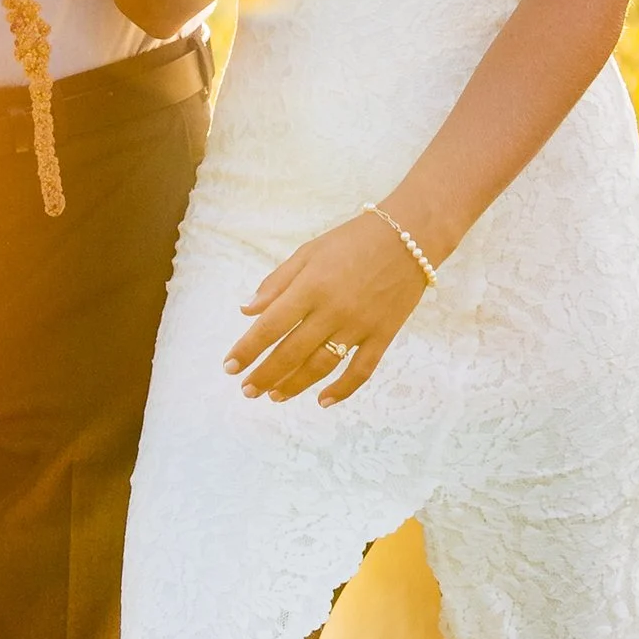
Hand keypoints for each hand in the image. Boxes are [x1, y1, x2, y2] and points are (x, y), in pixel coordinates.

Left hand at [224, 209, 434, 405]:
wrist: (409, 236)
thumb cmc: (353, 240)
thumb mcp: (309, 251)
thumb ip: (277, 282)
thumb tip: (247, 310)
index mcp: (311, 286)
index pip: (270, 326)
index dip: (247, 349)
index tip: (229, 366)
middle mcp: (333, 310)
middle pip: (292, 352)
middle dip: (265, 375)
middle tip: (247, 390)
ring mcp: (360, 326)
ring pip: (322, 366)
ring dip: (295, 385)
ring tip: (274, 396)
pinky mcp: (383, 335)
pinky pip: (361, 370)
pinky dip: (343, 390)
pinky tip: (323, 401)